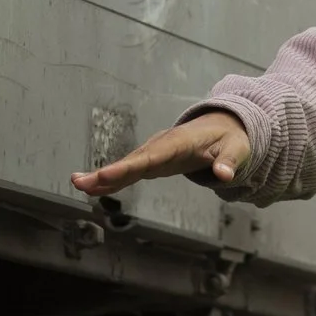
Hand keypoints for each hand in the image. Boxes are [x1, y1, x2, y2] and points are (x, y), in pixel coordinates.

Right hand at [70, 110, 251, 196]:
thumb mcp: (238, 149)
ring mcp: (155, 153)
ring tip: (78, 184)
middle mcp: (161, 146)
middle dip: (107, 172)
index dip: (130, 166)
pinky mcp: (153, 162)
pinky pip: (130, 172)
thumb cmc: (231, 139)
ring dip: (102, 176)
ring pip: (127, 166)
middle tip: (80, 182)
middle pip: (132, 161)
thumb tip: (223, 176)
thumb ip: (229, 162)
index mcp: (180, 142)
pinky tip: (92, 189)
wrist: (224, 126)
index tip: (108, 174)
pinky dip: (112, 180)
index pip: (153, 156)